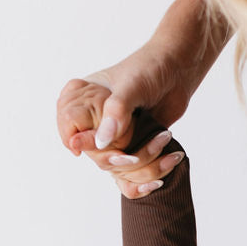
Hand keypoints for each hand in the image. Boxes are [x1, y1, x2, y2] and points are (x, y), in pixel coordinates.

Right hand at [56, 79, 184, 196]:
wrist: (177, 71)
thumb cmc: (149, 68)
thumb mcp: (131, 86)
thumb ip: (115, 113)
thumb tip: (101, 143)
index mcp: (81, 99)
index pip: (68, 129)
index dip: (84, 142)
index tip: (105, 146)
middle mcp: (93, 120)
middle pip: (95, 156)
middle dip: (120, 159)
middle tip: (138, 152)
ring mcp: (112, 136)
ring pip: (116, 168)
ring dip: (144, 164)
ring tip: (164, 137)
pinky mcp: (131, 148)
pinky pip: (130, 175)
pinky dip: (148, 177)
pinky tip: (167, 159)